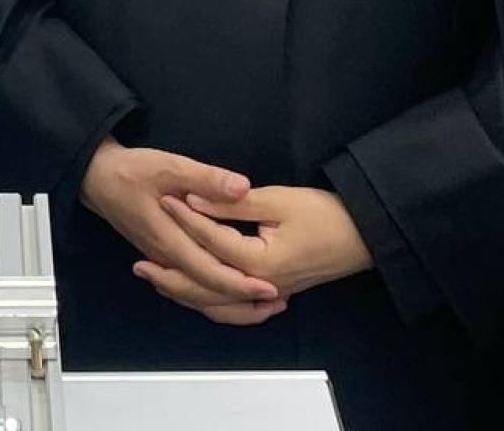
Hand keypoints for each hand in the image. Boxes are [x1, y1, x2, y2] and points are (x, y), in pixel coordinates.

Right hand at [80, 139, 281, 324]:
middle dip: (243, 303)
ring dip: (230, 304)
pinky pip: (191, 287)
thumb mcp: (168, 165)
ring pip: (198, 296)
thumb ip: (205, 178)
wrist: (97, 178)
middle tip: (278, 301)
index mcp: (169, 240)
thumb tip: (241, 188)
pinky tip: (232, 294)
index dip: (240, 284)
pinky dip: (214, 296)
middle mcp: (166, 258)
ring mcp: (164, 261)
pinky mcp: (164, 258)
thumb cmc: (130, 171)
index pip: (209, 273)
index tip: (269, 288)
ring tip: (263, 304)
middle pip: (206, 295)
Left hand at [148, 186, 372, 303]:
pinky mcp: (273, 291)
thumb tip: (196, 198)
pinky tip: (194, 292)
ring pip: (216, 303)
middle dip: (170, 274)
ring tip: (156, 279)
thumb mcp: (279, 201)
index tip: (163, 199)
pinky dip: (209, 301)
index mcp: (260, 263)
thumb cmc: (326, 215)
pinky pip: (232, 306)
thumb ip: (234, 202)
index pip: (210, 240)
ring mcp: (267, 294)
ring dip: (184, 292)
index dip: (185, 217)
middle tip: (139, 263)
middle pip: (204, 286)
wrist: (364, 236)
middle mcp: (260, 286)